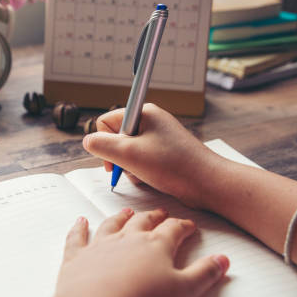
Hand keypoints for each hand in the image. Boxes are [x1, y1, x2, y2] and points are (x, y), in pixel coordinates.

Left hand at [38, 209, 228, 296]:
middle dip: (154, 217)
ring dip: (120, 217)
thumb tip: (222, 260)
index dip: (183, 226)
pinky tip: (80, 221)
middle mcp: (127, 239)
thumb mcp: (184, 292)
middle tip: (160, 213)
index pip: (174, 229)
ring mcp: (100, 246)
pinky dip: (78, 229)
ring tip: (127, 212)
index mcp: (155, 245)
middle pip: (143, 222)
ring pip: (112, 225)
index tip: (189, 225)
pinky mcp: (77, 258)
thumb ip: (204, 273)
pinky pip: (77, 238)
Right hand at [82, 103, 223, 208]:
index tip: (114, 159)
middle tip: (131, 168)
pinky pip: (141, 161)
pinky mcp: (164, 153)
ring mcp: (158, 138)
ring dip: (130, 168)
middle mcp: (151, 122)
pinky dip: (142, 172)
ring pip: (128, 152)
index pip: (106, 122)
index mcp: (143, 113)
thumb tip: (88, 141)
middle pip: (116, 138)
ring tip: (146, 174)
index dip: (105, 142)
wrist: (208, 184)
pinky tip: (153, 179)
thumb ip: (101, 146)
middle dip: (119, 158)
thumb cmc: (173, 166)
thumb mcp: (129, 154)